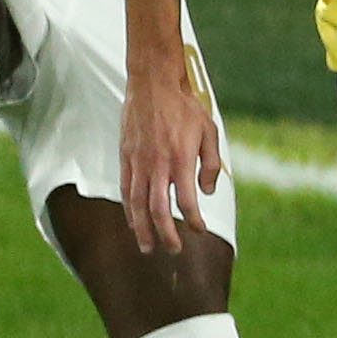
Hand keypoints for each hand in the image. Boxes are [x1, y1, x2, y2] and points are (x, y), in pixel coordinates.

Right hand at [116, 52, 227, 257]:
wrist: (153, 85)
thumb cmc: (185, 109)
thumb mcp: (210, 133)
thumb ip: (211, 164)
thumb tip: (208, 192)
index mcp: (180, 160)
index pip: (187, 201)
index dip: (194, 220)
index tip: (199, 231)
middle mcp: (157, 165)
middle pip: (158, 209)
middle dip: (165, 234)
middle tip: (173, 252)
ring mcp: (137, 162)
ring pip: (137, 204)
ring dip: (142, 229)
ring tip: (147, 247)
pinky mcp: (125, 158)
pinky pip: (126, 190)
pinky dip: (129, 209)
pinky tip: (133, 222)